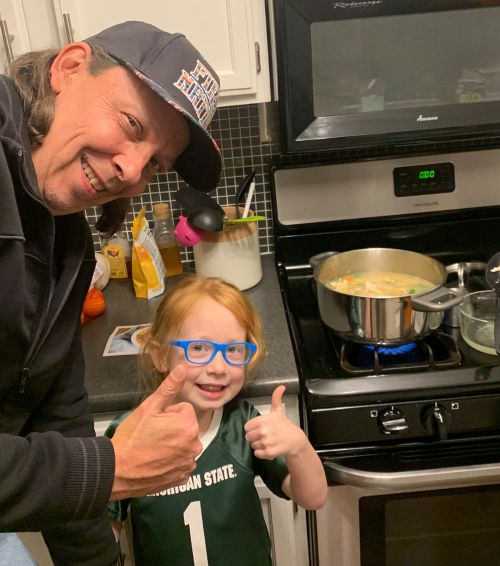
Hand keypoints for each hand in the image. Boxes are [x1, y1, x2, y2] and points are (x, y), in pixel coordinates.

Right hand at [110, 365, 200, 499]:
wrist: (116, 471)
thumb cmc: (131, 437)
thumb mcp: (149, 407)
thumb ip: (169, 388)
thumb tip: (183, 368)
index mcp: (189, 425)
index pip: (183, 409)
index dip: (167, 414)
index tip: (154, 423)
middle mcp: (194, 445)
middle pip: (185, 427)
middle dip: (172, 428)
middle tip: (151, 435)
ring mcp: (188, 463)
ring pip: (183, 444)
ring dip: (172, 445)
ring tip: (152, 449)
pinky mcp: (181, 478)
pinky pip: (181, 462)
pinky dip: (172, 461)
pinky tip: (156, 462)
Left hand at [244, 385, 307, 459]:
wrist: (295, 440)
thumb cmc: (284, 425)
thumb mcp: (278, 411)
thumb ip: (276, 398)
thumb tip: (281, 386)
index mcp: (263, 420)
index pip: (247, 427)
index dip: (252, 428)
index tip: (259, 428)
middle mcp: (263, 431)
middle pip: (248, 437)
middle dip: (254, 437)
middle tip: (263, 435)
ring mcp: (266, 442)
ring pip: (252, 445)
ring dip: (258, 445)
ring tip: (267, 441)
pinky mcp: (268, 453)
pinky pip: (257, 454)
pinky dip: (261, 453)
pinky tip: (268, 448)